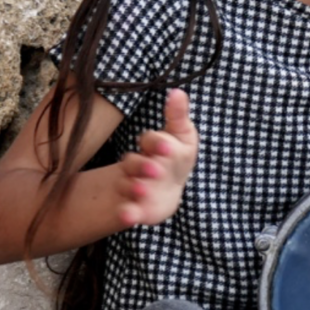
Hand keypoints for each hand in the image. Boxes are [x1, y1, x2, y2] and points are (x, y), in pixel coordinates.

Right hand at [116, 89, 198, 226]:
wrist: (167, 188)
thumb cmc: (176, 157)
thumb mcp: (183, 137)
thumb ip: (178, 116)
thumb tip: (179, 92)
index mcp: (152, 146)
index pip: (150, 140)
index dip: (157, 142)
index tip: (168, 145)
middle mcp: (138, 165)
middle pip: (133, 163)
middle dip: (143, 165)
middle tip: (157, 169)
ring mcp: (133, 185)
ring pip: (127, 185)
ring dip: (133, 187)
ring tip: (143, 191)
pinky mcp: (134, 207)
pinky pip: (126, 210)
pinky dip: (126, 214)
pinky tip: (129, 217)